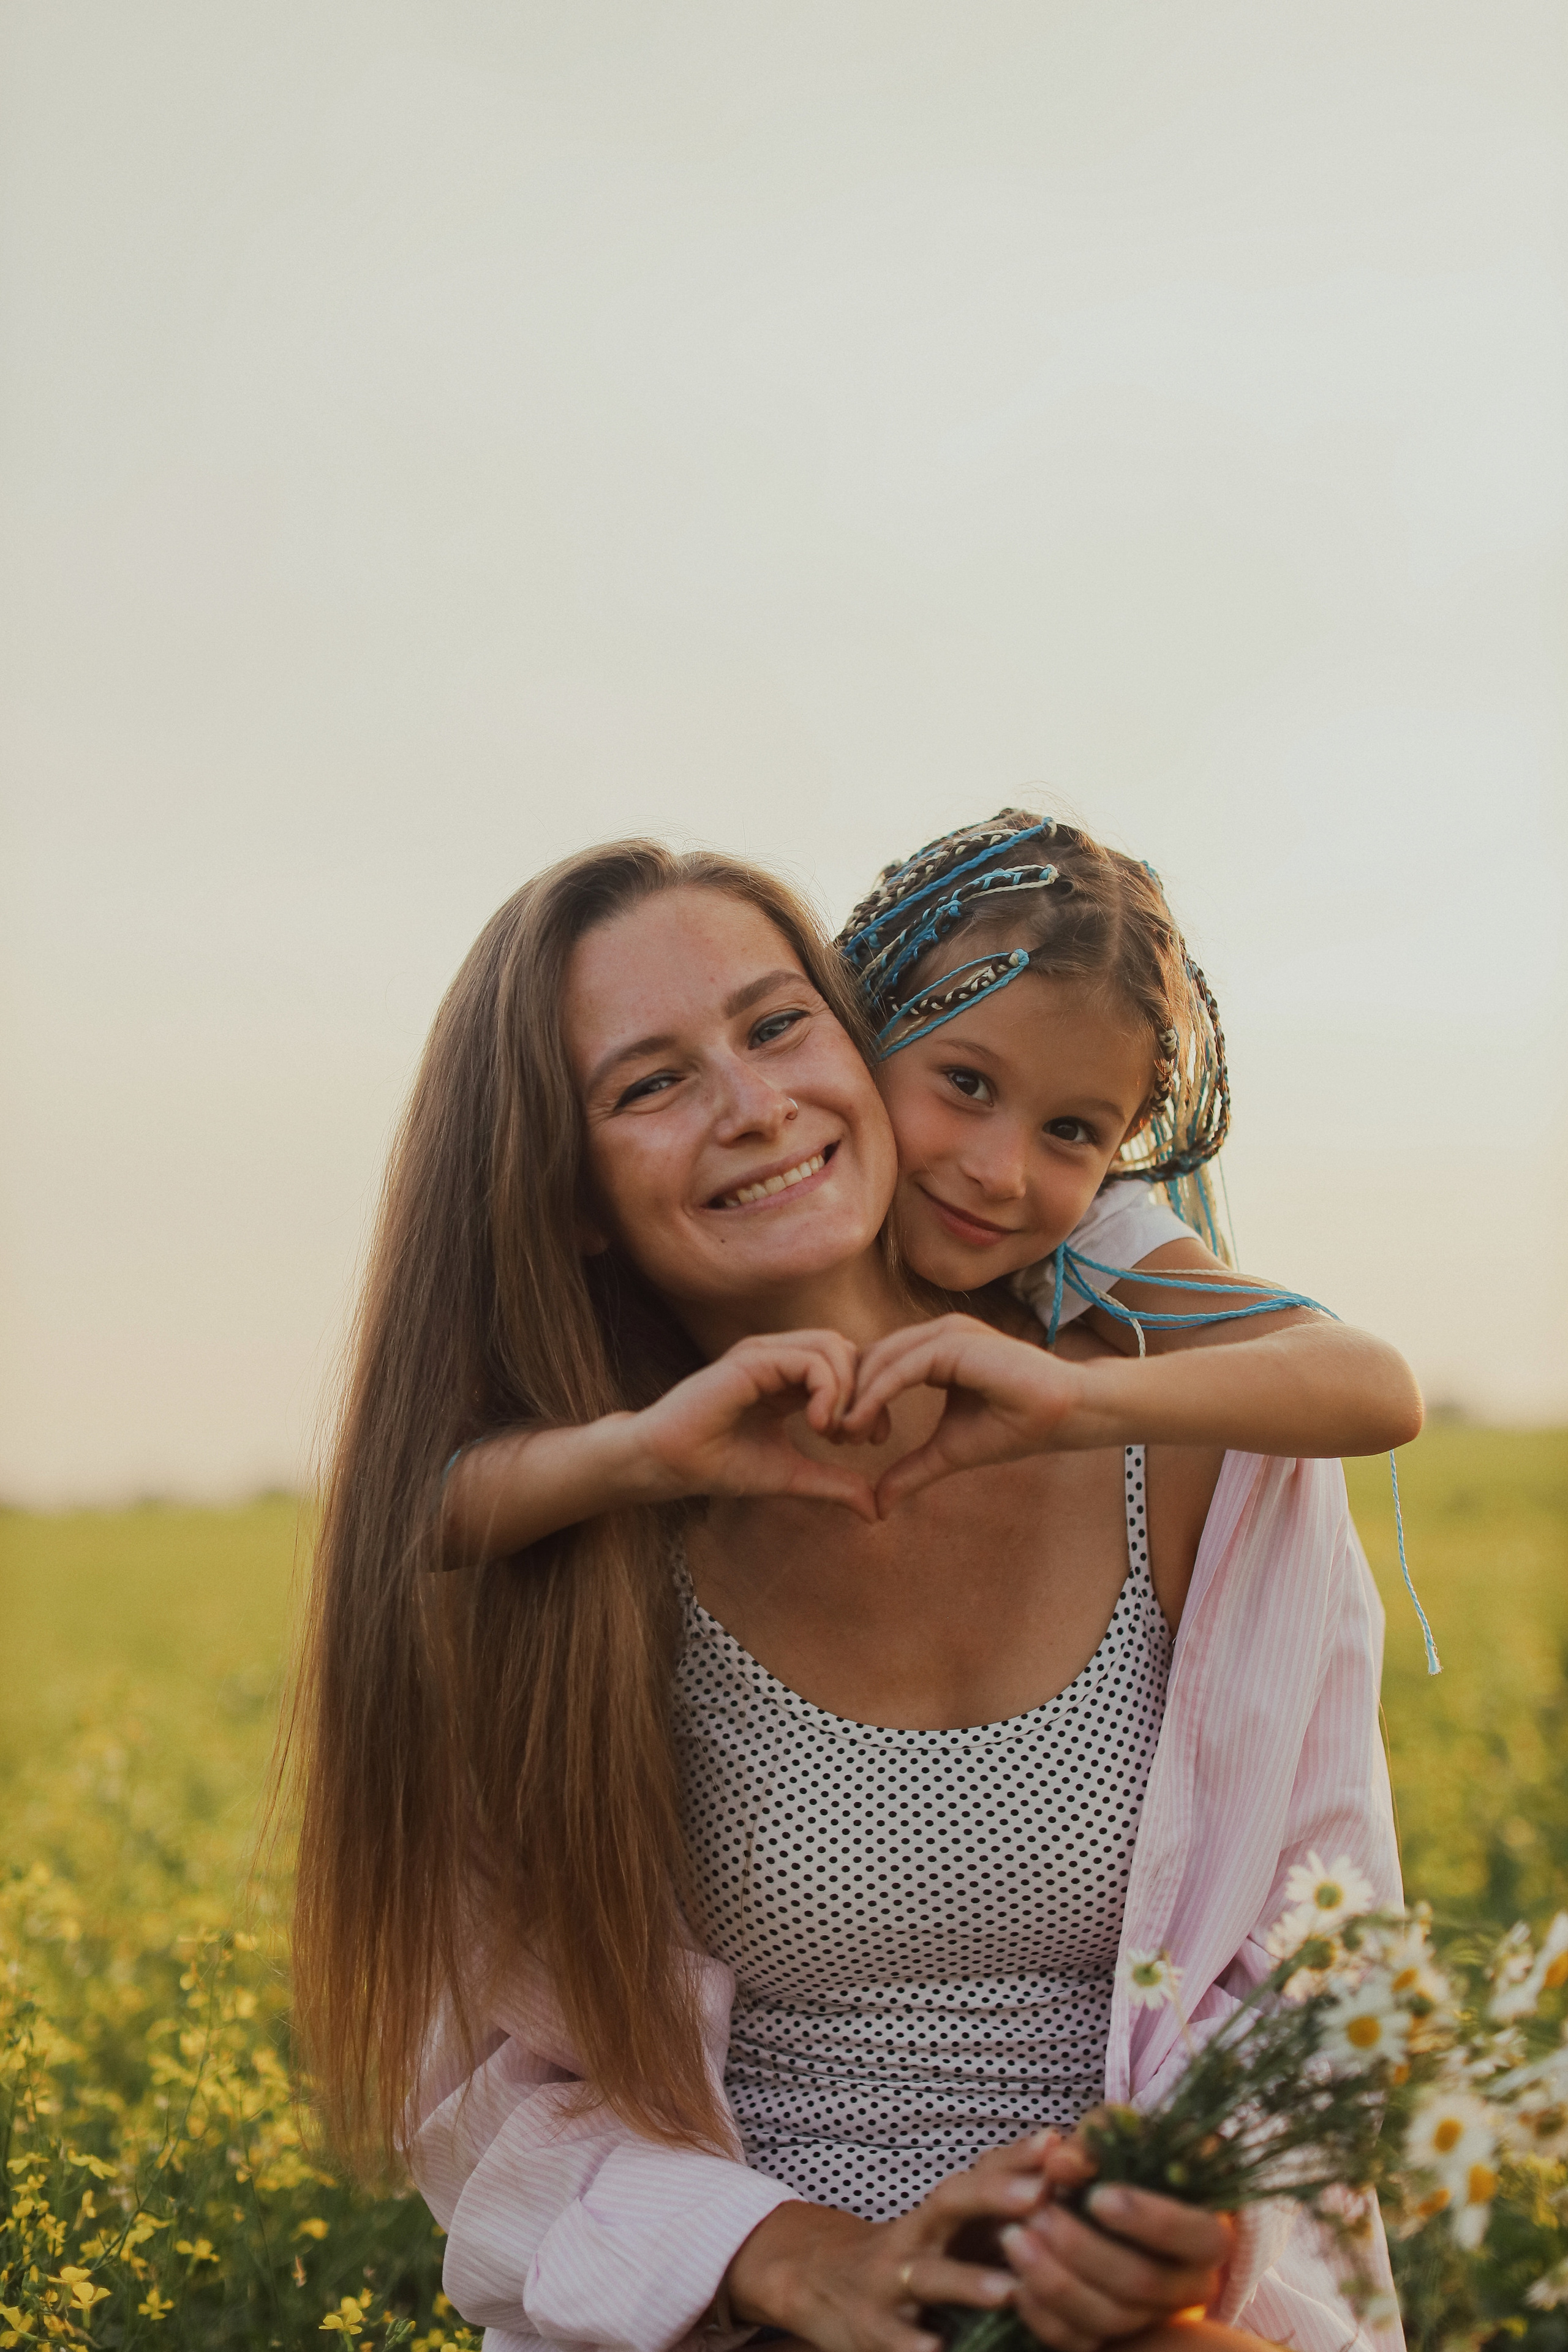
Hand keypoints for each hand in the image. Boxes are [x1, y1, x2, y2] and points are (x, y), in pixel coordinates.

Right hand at [634, 1330, 879, 1520]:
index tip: (867, 1441)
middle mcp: (778, 1357)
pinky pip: (809, 1359)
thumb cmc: (719, 1464)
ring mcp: (764, 1354)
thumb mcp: (791, 1476)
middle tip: (856, 1438)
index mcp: (787, 1377)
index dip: (869, 1399)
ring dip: (848, 1392)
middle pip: (848, 1349)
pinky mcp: (752, 1360)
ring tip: (835, 1433)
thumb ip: (833, 1484)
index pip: (847, 1366)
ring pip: (833, 1346)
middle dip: (866, 1392)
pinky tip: (819, 1426)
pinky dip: (827, 1391)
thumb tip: (876, 1511)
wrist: (667, 1465)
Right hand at [726, 2133, 1053, 2351]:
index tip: (1060, 2144)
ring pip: (927, 2276)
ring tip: (1008, 2290)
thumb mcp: (951, 2224)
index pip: (981, 2171)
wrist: (823, 2283)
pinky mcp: (871, 2328)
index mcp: (942, 2210)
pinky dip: (912, 2344)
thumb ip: (1002, 2198)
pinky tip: (935, 2350)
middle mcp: (915, 2236)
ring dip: (966, 2282)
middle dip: (993, 2196)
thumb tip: (1065, 2153)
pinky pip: (893, 2337)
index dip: (1019, 2157)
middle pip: (950, 2204)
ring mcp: (889, 2282)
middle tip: (1039, 2195)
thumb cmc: (913, 2253)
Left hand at [839, 1316, 1087, 1515]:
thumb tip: (878, 1505)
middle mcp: (939, 1334)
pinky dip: (878, 1394)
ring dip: (857, 1396)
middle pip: (872, 1357)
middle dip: (847, 1396)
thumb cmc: (1016, 1427)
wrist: (1068, 1414)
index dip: (856, 1397)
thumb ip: (912, 1470)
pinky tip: (862, 1422)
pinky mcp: (958, 1342)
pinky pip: (904, 1365)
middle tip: (831, 1436)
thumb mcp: (949, 1452)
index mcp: (936, 1350)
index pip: (879, 1363)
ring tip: (840, 1433)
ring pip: (882, 1358)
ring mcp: (949, 1333)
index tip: (840, 1437)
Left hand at [1000, 2132, 1234, 2351]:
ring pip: (1110, 2319)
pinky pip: (1081, 2344)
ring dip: (1055, 2282)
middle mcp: (1187, 2285)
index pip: (1197, 2235)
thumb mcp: (1112, 2136)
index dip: (1147, 2218)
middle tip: (1038, 2215)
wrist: (1113, 2200)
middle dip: (1085, 2250)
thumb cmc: (1121, 2158)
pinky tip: (1014, 2282)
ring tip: (1013, 2238)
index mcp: (1206, 2233)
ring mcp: (1151, 2318)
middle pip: (1144, 2283)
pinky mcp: (1114, 2338)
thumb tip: (1059, 2163)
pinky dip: (1043, 2317)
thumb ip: (1090, 2145)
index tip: (1096, 2196)